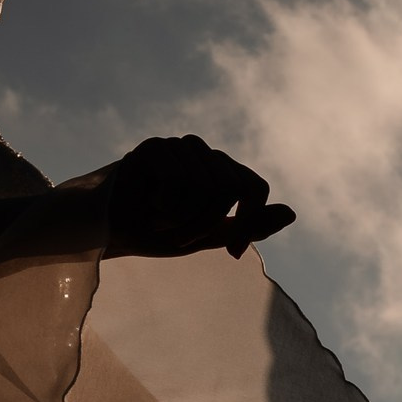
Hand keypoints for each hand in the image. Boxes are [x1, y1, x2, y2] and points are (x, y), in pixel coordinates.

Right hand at [104, 135, 294, 258]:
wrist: (108, 232)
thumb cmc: (156, 233)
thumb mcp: (209, 236)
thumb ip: (248, 225)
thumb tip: (293, 213)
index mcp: (219, 169)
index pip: (255, 187)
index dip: (250, 222)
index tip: (233, 254)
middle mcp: (202, 152)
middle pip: (232, 190)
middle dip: (208, 226)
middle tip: (181, 238)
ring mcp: (178, 147)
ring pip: (208, 188)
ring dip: (185, 221)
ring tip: (162, 223)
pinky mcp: (153, 148)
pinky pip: (181, 181)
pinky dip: (168, 207)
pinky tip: (148, 206)